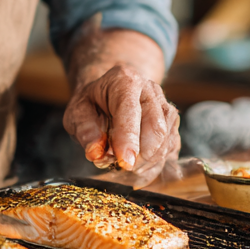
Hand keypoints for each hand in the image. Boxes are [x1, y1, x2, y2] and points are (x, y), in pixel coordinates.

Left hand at [62, 63, 180, 176]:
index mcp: (124, 80)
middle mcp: (150, 89)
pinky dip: (157, 162)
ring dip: (149, 161)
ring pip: (167, 139)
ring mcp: (164, 104)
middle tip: (123, 167)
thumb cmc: (93, 103)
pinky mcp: (172, 121)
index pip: (130, 110)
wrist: (109, 94)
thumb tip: (95, 152)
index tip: (125, 163)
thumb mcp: (77, 111)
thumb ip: (84, 130)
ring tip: (128, 164)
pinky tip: (141, 165)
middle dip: (141, 155)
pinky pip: (172, 146)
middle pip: (156, 127)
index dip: (128, 139)